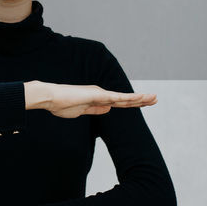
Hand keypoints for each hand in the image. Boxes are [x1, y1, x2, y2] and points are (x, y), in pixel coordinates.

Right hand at [25, 80, 156, 118]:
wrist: (51, 98)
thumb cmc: (62, 105)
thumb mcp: (82, 111)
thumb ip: (95, 110)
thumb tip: (108, 110)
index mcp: (98, 99)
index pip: (119, 102)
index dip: (132, 103)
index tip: (144, 103)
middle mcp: (101, 94)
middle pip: (125, 99)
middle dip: (141, 100)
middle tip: (155, 99)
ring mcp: (100, 93)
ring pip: (124, 98)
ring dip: (140, 98)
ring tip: (153, 98)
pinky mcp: (98, 95)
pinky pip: (116, 97)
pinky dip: (129, 98)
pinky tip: (139, 98)